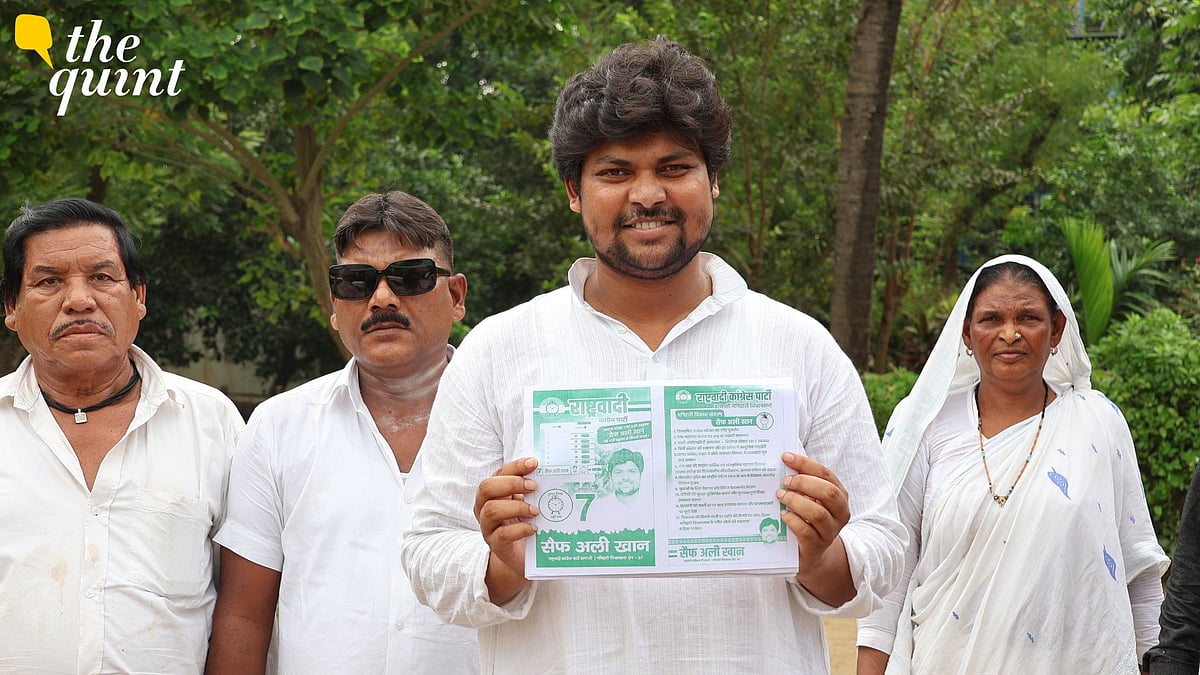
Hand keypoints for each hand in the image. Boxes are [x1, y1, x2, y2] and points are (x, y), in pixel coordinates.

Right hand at [474, 456, 538, 603]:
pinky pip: (502, 535)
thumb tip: (551, 471)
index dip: (515, 466)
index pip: (499, 473)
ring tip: (535, 511)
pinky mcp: (496, 546)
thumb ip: (533, 489)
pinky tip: (534, 528)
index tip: (534, 463)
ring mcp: (488, 527)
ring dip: (516, 507)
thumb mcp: (528, 502)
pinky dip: (520, 529)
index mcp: (494, 493)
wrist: (523, 556)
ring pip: (491, 511)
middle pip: (486, 488)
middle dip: (511, 484)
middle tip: (533, 486)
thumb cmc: (527, 523)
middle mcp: (485, 508)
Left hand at [777, 451, 853, 604]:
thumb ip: (802, 484)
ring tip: (780, 496)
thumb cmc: (807, 519)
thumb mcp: (809, 499)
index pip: (826, 474)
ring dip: (796, 502)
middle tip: (784, 481)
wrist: (811, 554)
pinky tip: (782, 515)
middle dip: (804, 483)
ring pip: (818, 513)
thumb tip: (782, 464)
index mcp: (839, 495)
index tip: (785, 457)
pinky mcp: (817, 546)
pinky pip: (806, 532)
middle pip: (828, 492)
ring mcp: (830, 531)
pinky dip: (792, 521)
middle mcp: (840, 513)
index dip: (806, 464)